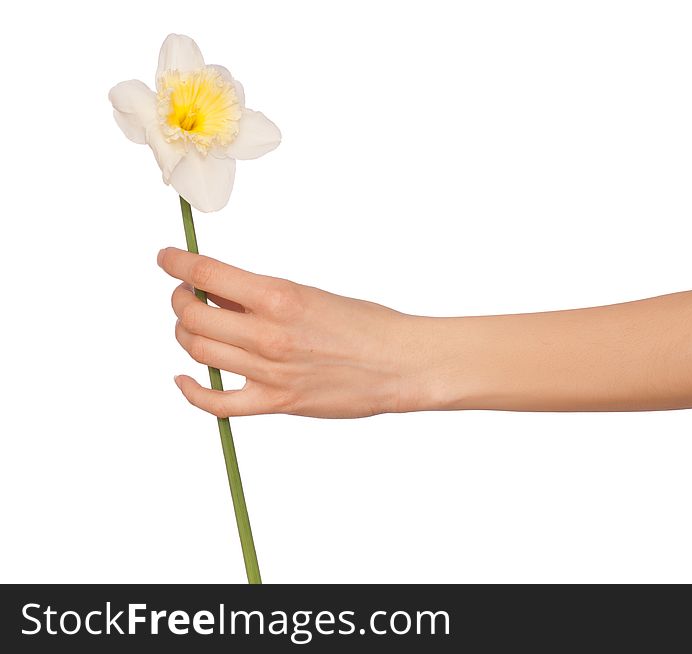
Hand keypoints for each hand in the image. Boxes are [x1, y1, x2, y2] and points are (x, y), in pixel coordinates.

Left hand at [157, 247, 430, 417]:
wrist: (400, 363)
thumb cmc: (366, 325)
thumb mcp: (311, 295)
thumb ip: (262, 295)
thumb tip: (218, 290)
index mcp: (279, 296)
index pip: (206, 273)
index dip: (176, 263)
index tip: (166, 258)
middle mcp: (268, 333)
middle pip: (192, 315)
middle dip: (180, 300)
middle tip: (185, 295)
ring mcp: (269, 371)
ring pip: (197, 350)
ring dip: (186, 334)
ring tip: (194, 327)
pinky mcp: (276, 402)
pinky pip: (217, 402)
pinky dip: (192, 391)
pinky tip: (186, 379)